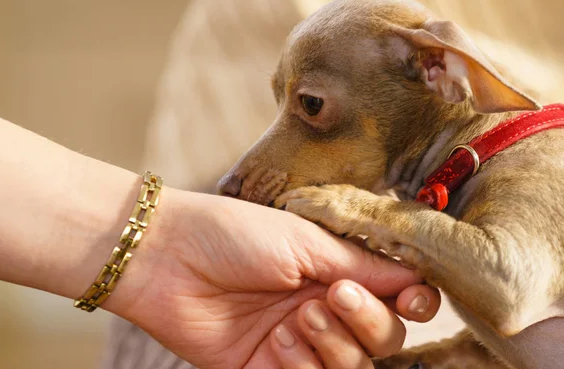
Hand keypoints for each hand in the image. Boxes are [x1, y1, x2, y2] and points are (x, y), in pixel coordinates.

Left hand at [112, 188, 439, 368]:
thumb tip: (418, 278)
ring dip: (337, 344)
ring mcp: (299, 342)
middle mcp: (325, 308)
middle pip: (384, 338)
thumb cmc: (236, 234)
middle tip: (333, 296)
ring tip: (299, 315)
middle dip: (369, 322)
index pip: (396, 297)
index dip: (415, 303)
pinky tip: (280, 339)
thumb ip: (362, 266)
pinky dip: (306, 365)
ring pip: (354, 366)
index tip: (415, 300)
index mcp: (336, 271)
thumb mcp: (306, 242)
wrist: (170, 258)